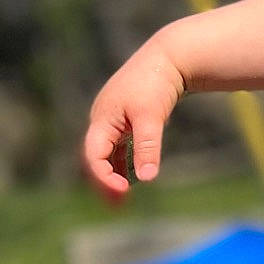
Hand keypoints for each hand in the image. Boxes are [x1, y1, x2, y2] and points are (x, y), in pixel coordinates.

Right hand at [81, 38, 186, 199]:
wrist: (170, 57)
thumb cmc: (157, 83)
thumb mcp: (152, 116)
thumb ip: (148, 147)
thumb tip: (147, 177)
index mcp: (102, 118)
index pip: (94, 155)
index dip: (104, 176)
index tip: (124, 191)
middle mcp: (102, 119)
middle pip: (97, 157)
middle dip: (105, 182)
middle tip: (119, 206)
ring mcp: (113, 118)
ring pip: (108, 153)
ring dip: (114, 174)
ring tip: (124, 199)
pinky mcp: (126, 117)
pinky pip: (119, 145)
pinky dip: (124, 161)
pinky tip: (135, 176)